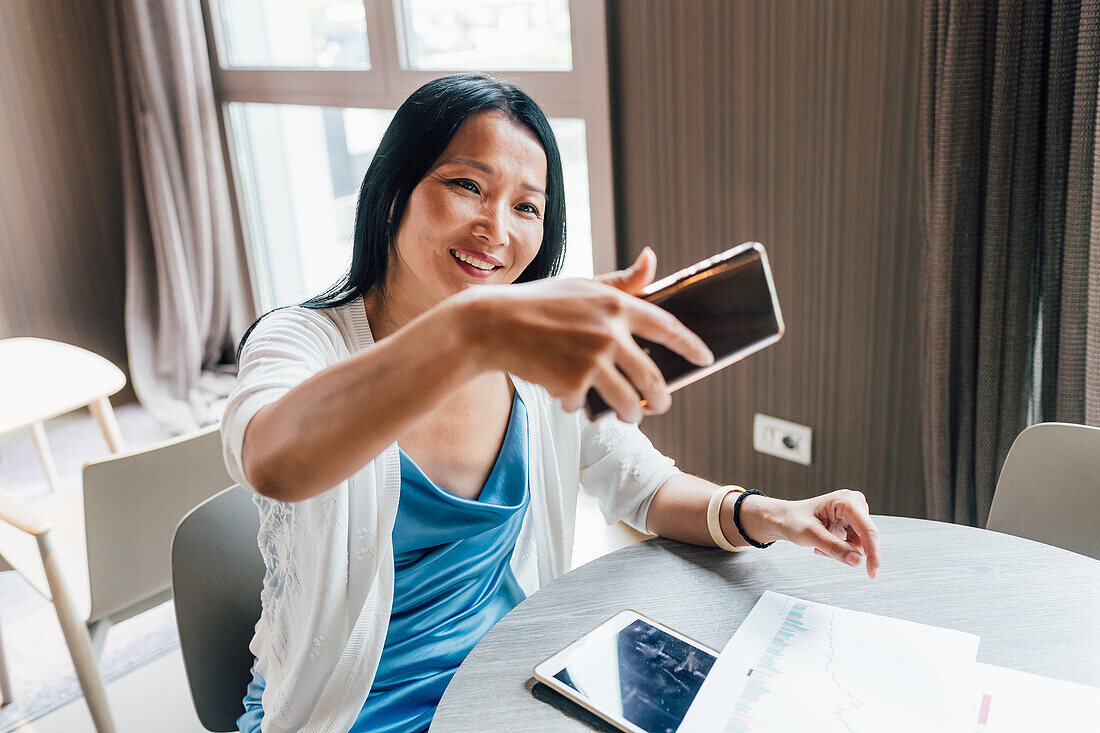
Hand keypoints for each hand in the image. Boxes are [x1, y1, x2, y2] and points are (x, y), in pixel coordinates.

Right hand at [456, 249, 712, 422]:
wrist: (492, 325)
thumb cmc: (537, 302)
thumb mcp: (582, 284)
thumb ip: (622, 281)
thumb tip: (653, 257)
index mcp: (615, 305)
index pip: (667, 327)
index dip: (690, 345)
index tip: (705, 359)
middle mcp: (609, 333)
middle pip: (653, 376)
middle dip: (661, 397)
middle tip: (661, 404)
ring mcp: (592, 361)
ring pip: (629, 401)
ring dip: (632, 413)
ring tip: (628, 415)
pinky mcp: (573, 384)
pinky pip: (587, 405)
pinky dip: (579, 406)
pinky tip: (568, 398)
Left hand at [745, 489, 880, 577]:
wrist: (784, 519)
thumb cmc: (793, 520)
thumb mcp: (811, 535)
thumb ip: (834, 548)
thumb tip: (857, 561)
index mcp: (846, 500)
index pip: (868, 530)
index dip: (873, 553)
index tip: (872, 572)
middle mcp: (854, 504)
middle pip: (866, 538)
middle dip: (846, 550)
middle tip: (823, 549)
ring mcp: (854, 514)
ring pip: (859, 544)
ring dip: (841, 551)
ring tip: (820, 544)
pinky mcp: (851, 523)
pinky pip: (854, 545)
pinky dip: (839, 549)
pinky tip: (824, 543)